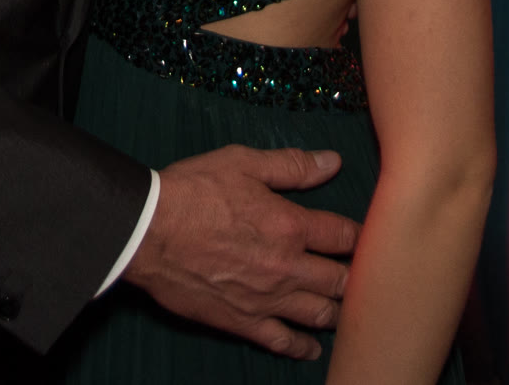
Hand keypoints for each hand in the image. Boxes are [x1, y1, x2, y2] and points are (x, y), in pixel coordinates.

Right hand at [122, 145, 357, 360]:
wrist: (146, 231)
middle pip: (341, 280)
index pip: (344, 235)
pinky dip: (303, 346)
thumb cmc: (191, 192)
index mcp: (290, 225)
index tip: (362, 238)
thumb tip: (332, 162)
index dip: (358, 236)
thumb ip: (290, 165)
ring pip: (321, 314)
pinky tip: (312, 346)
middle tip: (358, 275)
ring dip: (338, 312)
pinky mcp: (243, 321)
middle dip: (355, 277)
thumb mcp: (241, 163)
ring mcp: (267, 299)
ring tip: (343, 309)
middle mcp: (287, 266)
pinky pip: (283, 341)